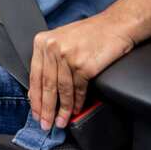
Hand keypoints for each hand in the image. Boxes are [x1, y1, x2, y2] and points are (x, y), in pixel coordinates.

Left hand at [29, 15, 134, 131]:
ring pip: (62, 90)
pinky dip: (78, 102)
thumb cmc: (91, 33)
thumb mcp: (62, 40)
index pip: (35, 76)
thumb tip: (41, 90)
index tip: (36, 113)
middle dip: (46, 109)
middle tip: (45, 124)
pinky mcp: (84, 65)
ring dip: (62, 110)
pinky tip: (76, 109)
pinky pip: (78, 89)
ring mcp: (68, 56)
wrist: (116, 25)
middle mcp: (53, 48)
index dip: (35, 98)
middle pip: (47, 85)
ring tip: (61, 121)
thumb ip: (49, 61)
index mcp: (43, 42)